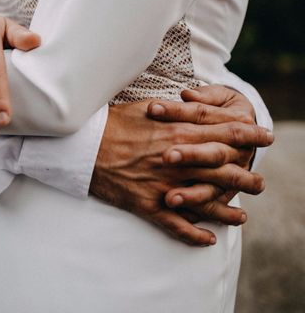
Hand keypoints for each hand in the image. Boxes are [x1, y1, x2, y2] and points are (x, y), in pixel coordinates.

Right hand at [90, 90, 272, 245]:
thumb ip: (174, 111)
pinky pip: (176, 225)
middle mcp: (177, 160)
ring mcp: (163, 184)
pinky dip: (194, 234)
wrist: (80, 145)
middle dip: (247, 176)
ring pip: (206, 201)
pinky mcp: (147, 204)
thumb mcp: (144, 107)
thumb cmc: (111, 122)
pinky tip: (208, 239)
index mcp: (178, 132)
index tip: (266, 136)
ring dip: (228, 210)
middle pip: (224, 169)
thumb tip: (194, 106)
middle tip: (259, 182)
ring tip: (242, 215)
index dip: (250, 134)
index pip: (226, 132)